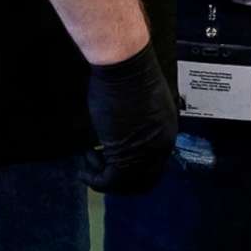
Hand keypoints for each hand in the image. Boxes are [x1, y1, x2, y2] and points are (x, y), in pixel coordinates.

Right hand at [83, 46, 178, 194]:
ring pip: (126, 184)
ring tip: (88, 160)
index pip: (154, 167)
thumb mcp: (140, 106)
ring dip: (103, 178)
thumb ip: (139, 127)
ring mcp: (146, 153)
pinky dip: (94, 179)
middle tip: (99, 170)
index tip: (111, 163)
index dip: (132, 171)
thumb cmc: (129, 76)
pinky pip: (110, 181)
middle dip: (119, 181)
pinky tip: (83, 166)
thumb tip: (124, 137)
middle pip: (143, 182)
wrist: (125, 66)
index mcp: (167, 133)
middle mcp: (161, 147)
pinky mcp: (126, 155)